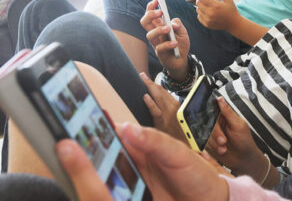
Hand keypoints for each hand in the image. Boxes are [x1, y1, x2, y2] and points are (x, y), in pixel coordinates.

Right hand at [56, 123, 229, 200]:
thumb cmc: (198, 175)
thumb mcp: (179, 155)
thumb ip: (155, 141)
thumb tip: (126, 128)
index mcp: (143, 148)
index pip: (115, 136)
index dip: (96, 130)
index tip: (77, 126)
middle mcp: (134, 165)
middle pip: (103, 159)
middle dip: (85, 156)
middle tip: (66, 150)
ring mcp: (132, 185)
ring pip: (105, 180)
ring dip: (91, 177)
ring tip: (73, 170)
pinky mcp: (133, 200)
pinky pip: (114, 195)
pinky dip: (104, 193)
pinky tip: (94, 191)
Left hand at [140, 72, 185, 141]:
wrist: (187, 146)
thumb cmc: (183, 134)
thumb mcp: (179, 120)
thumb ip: (170, 112)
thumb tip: (159, 106)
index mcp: (177, 106)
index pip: (164, 92)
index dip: (155, 85)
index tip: (147, 79)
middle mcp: (173, 108)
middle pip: (161, 92)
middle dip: (151, 83)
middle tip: (142, 75)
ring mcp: (168, 115)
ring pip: (158, 98)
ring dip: (150, 87)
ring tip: (143, 79)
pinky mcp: (163, 123)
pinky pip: (156, 112)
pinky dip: (151, 104)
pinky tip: (145, 97)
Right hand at [141, 0, 190, 80]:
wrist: (181, 60)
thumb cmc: (180, 44)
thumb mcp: (183, 32)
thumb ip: (179, 25)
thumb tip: (173, 23)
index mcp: (160, 26)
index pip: (150, 14)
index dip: (151, 6)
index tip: (157, 0)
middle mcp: (155, 33)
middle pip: (144, 22)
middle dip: (150, 15)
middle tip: (160, 12)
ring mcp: (156, 43)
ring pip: (149, 35)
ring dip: (159, 30)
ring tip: (169, 29)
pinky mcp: (160, 53)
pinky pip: (159, 48)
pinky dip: (168, 44)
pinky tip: (175, 43)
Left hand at [196, 0, 241, 30]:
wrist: (234, 23)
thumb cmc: (231, 9)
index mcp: (216, 6)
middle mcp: (210, 13)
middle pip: (198, 3)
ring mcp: (208, 20)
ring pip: (197, 9)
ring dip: (200, 6)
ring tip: (206, 5)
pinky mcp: (207, 24)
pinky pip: (199, 16)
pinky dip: (201, 13)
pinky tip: (206, 11)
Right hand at [206, 97, 267, 179]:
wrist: (244, 160)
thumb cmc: (245, 142)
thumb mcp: (239, 125)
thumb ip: (228, 113)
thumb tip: (220, 99)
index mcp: (223, 117)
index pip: (212, 111)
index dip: (210, 115)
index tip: (213, 122)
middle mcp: (216, 124)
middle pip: (207, 124)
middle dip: (215, 134)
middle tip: (224, 141)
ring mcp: (211, 135)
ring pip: (205, 135)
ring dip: (214, 144)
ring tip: (224, 148)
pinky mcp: (208, 145)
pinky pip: (203, 144)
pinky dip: (211, 149)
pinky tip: (220, 152)